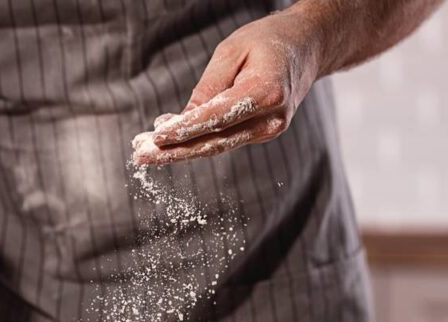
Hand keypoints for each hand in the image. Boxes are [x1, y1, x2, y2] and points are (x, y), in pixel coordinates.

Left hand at [133, 11, 320, 164]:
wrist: (307, 46)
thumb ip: (208, 88)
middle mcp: (271, 119)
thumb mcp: (232, 51)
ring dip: (180, 150)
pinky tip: (169, 139)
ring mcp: (269, 130)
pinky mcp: (263, 132)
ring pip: (217, 146)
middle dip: (174, 151)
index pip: (216, 119)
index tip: (155, 138)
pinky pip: (225, 140)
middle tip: (140, 154)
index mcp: (266, 93)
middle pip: (214, 142)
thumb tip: (182, 122)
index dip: (183, 130)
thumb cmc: (268, 40)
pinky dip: (197, 141)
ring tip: (145, 150)